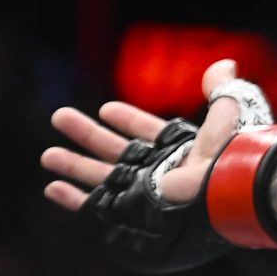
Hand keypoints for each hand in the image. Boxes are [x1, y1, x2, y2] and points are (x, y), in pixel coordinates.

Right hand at [42, 57, 248, 211]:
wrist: (223, 191)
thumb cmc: (228, 151)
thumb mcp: (229, 110)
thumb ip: (222, 88)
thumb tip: (225, 64)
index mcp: (182, 149)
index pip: (149, 131)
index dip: (128, 120)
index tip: (106, 109)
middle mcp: (160, 170)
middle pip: (116, 149)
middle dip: (87, 134)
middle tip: (59, 117)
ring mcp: (143, 192)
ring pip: (100, 175)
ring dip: (73, 164)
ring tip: (48, 155)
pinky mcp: (131, 212)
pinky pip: (96, 206)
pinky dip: (73, 199)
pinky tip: (52, 188)